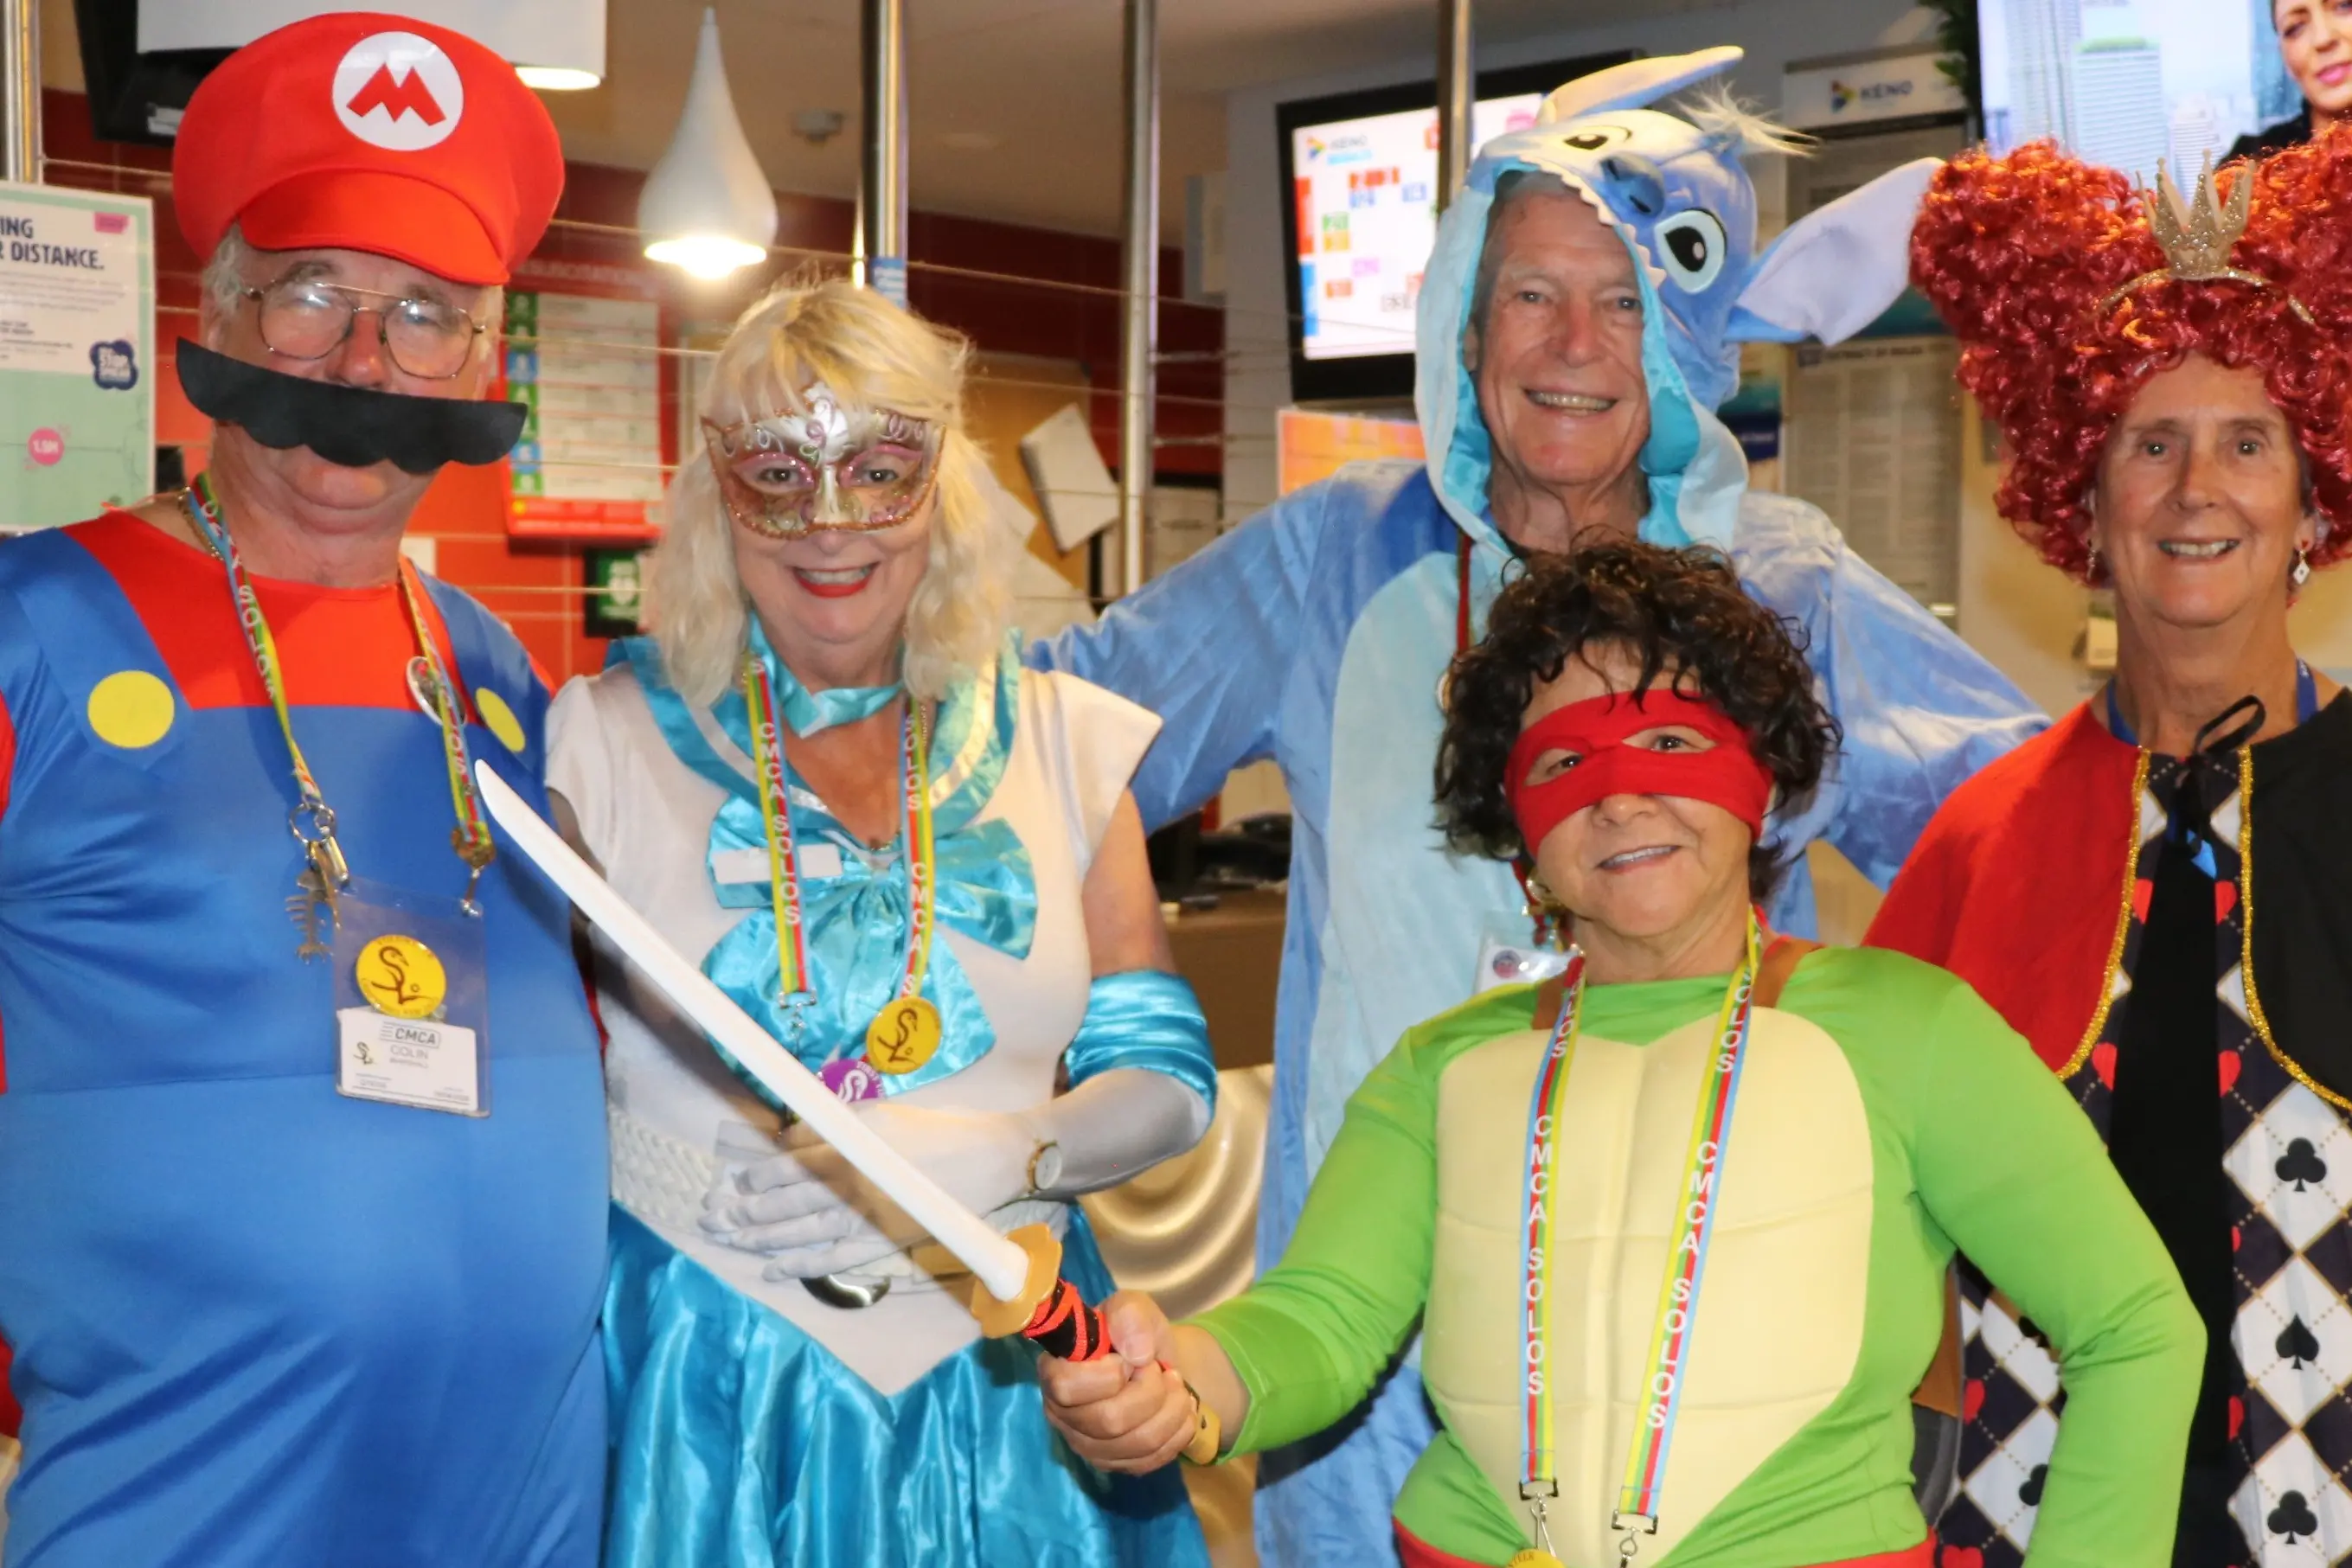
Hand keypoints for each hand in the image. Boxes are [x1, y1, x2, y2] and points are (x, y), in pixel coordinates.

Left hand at [700, 1103, 1033, 1279]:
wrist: (986, 1162)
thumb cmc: (933, 1131)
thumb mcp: (879, 1113)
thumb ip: (832, 1124)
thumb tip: (790, 1136)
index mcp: (848, 1150)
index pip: (787, 1167)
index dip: (756, 1177)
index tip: (736, 1182)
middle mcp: (848, 1187)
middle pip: (783, 1204)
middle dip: (742, 1212)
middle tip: (711, 1219)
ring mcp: (863, 1220)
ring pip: (798, 1234)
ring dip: (758, 1239)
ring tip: (728, 1241)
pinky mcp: (880, 1244)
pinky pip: (831, 1262)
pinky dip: (800, 1267)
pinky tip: (772, 1269)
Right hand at [1038, 1293, 1198, 1472]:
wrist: (1157, 1364)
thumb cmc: (1134, 1334)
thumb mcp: (1132, 1307)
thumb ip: (1128, 1316)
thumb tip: (1137, 1353)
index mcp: (1055, 1373)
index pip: (1066, 1388)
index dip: (1107, 1375)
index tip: (1128, 1360)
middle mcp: (1063, 1416)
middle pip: (1109, 1421)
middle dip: (1150, 1392)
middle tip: (1163, 1371)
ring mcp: (1089, 1446)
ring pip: (1136, 1444)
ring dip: (1171, 1411)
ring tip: (1178, 1387)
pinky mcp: (1116, 1464)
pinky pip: (1152, 1459)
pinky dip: (1178, 1432)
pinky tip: (1181, 1411)